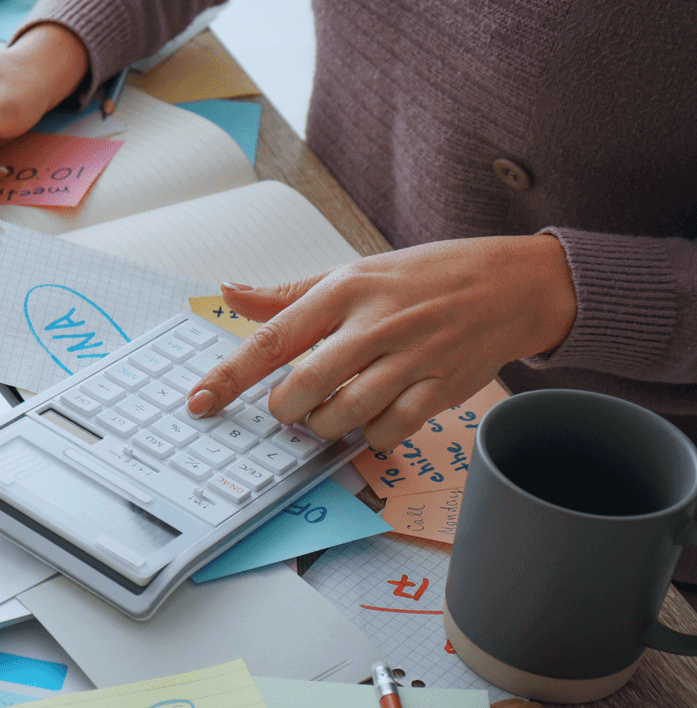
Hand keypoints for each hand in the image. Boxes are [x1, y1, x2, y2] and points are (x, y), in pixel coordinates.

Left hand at [185, 235, 577, 449]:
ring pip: (347, 412)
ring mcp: (411, 356)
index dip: (229, 375)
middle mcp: (374, 323)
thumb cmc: (420, 279)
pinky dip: (372, 435)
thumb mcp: (351, 272)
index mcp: (342, 291)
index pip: (271, 338)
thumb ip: (287, 294)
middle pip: (305, 385)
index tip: (199, 401)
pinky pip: (392, 428)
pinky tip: (371, 419)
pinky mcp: (441, 386)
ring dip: (326, 425)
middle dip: (286, 409)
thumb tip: (229, 292)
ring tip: (327, 413)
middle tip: (288, 408)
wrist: (508, 283)